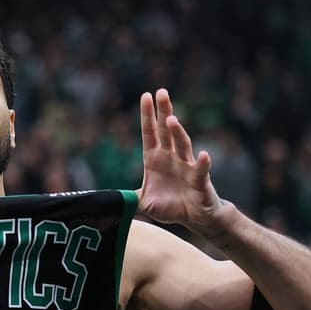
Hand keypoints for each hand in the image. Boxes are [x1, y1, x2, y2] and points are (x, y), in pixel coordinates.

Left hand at [136, 89, 223, 232]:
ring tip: (171, 119)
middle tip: (161, 92)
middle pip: (166, 131)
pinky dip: (203, 163)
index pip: (149, 133)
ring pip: (182, 145)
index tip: (145, 96)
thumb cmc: (170, 205)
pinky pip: (201, 170)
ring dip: (177, 132)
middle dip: (164, 111)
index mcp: (155, 159)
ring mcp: (187, 167)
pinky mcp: (200, 180)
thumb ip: (127, 198)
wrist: (194, 217)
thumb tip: (107, 202)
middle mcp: (171, 158)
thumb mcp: (143, 202)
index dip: (147, 115)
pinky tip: (204, 155)